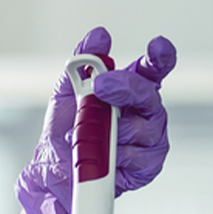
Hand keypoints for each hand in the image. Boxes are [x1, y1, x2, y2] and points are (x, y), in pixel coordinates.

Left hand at [16, 27, 176, 213]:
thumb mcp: (65, 96)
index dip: (159, 58)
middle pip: (149, 95)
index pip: (153, 70)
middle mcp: (143, 113)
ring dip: (113, 130)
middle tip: (101, 87)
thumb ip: (82, 64)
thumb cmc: (63, 135)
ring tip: (89, 137)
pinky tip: (106, 157)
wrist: (52, 177)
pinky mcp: (147, 167)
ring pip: (146, 128)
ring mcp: (148, 140)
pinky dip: (119, 156)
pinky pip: (141, 158)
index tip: (157, 47)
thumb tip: (97, 36)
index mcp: (128, 91)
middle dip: (125, 88)